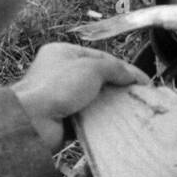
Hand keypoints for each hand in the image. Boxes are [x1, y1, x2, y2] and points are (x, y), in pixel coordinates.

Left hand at [11, 42, 149, 151]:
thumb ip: (115, 68)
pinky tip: (115, 123)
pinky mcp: (62, 118)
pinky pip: (87, 117)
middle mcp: (60, 73)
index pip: (100, 57)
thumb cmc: (59, 86)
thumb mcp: (92, 68)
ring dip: (110, 105)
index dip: (123, 68)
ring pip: (93, 99)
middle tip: (139, 97)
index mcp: (63, 53)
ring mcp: (60, 97)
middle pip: (97, 78)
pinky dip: (100, 120)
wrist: (33, 120)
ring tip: (131, 111)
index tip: (143, 81)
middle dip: (118, 87)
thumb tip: (133, 76)